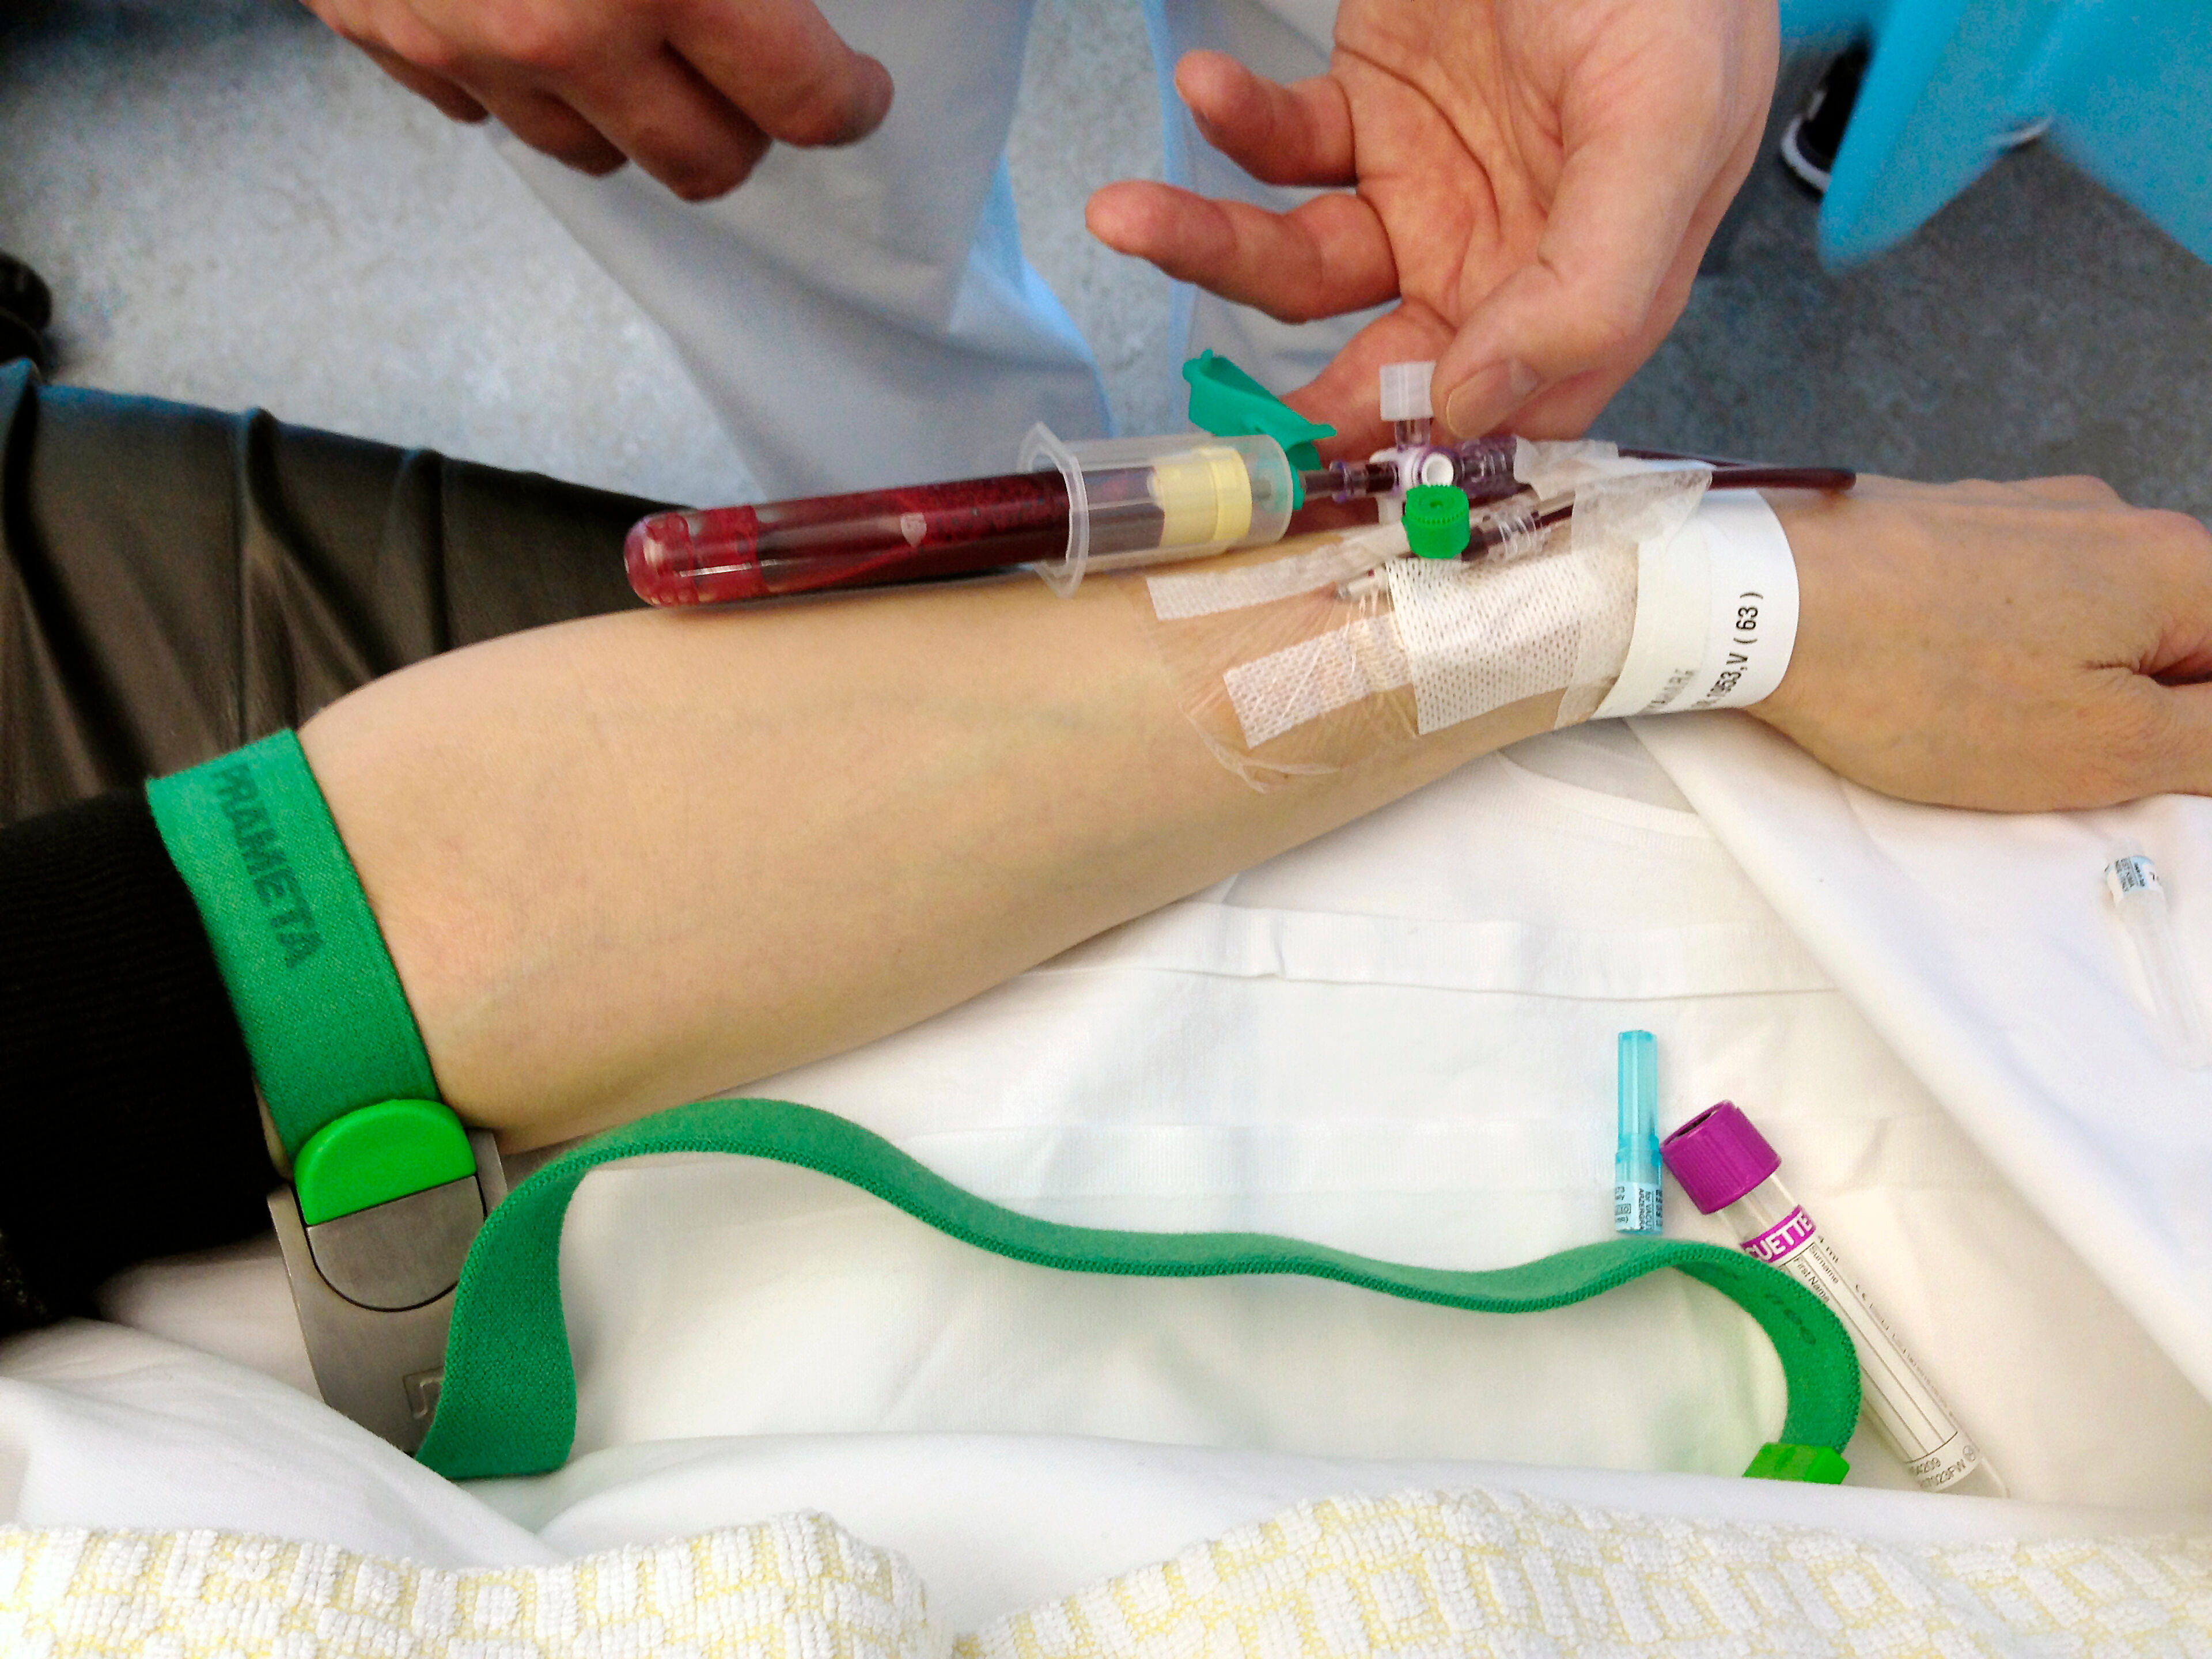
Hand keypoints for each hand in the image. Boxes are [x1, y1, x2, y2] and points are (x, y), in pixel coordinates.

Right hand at [299, 0, 893, 200]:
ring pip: (591, 152)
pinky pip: (481, 107)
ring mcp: (462, 41)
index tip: (856, 87)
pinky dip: (522, 79)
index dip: (848, 101)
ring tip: (646, 44)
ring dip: (634, 113)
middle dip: (746, 127)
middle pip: (702, 164)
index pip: (804, 104)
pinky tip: (538, 15)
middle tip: (755, 76)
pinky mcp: (381, 28)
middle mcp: (563, 29)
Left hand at [1085, 0, 1776, 453]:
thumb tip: (1476, 410)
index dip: (1419, 453)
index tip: (1330, 467)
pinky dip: (1237, 124)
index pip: (1505, 414)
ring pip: (1301, 264)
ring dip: (1210, 246)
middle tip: (1221, 414)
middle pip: (1381, 366)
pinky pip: (1284, 145)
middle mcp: (1499, 256)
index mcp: (1589, 282)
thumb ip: (1595, 283)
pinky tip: (1206, 86)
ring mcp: (1425, 187)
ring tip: (1127, 215)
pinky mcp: (1366, 108)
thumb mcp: (1664, 126)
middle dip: (1294, 390)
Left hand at [1760, 478, 2211, 810]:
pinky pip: (2006, 603)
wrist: (1760, 600)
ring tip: (1978, 722)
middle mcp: (2112, 519)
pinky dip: (1989, 654)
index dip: (2194, 735)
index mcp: (2178, 565)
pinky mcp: (1945, 526)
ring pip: (2085, 623)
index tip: (2130, 766)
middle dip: (2128, 711)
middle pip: (2169, 638)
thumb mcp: (2103, 746)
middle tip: (2047, 755)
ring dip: (2056, 685)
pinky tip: (1934, 685)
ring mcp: (2022, 513)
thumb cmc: (1922, 679)